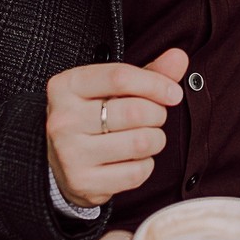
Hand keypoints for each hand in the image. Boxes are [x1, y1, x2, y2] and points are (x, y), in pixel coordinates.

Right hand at [46, 49, 187, 207]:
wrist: (61, 160)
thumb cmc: (94, 115)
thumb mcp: (114, 87)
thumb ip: (149, 71)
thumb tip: (179, 57)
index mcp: (67, 86)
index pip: (120, 77)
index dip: (156, 84)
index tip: (173, 93)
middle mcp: (63, 119)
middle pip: (135, 111)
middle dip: (157, 114)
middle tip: (154, 117)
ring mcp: (70, 153)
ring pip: (140, 143)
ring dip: (155, 139)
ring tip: (147, 136)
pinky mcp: (83, 181)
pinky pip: (136, 172)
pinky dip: (145, 164)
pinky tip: (134, 158)